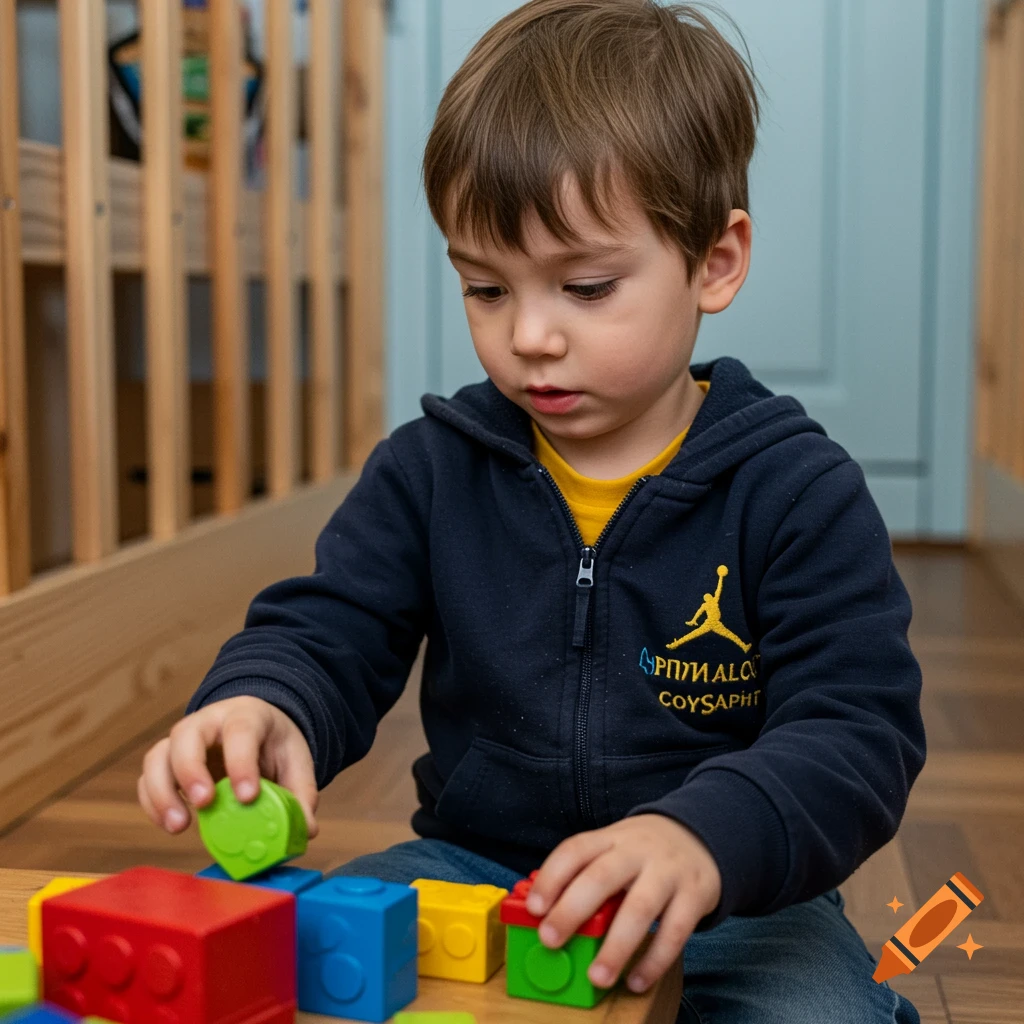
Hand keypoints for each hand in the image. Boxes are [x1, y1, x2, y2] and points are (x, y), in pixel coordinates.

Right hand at [137, 696, 318, 838]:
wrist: (255, 728)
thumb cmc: (273, 745)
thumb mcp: (295, 760)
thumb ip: (301, 794)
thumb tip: (306, 830)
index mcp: (247, 715)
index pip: (241, 731)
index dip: (241, 762)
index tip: (247, 796)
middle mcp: (209, 722)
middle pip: (188, 734)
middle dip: (192, 770)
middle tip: (204, 803)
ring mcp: (183, 740)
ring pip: (158, 756)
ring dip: (163, 792)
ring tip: (180, 825)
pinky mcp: (167, 761)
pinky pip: (149, 778)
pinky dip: (153, 803)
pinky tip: (170, 824)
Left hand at [524, 814, 720, 993]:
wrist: (699, 838)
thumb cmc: (641, 853)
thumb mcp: (614, 848)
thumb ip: (587, 874)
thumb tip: (547, 916)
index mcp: (610, 838)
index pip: (575, 849)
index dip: (552, 877)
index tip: (533, 908)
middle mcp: (637, 850)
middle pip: (602, 876)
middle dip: (573, 909)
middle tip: (550, 940)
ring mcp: (667, 871)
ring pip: (640, 907)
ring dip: (616, 945)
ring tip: (597, 977)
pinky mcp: (694, 895)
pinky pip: (675, 931)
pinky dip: (655, 960)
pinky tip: (636, 980)